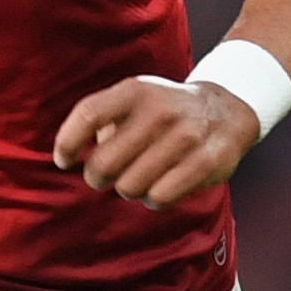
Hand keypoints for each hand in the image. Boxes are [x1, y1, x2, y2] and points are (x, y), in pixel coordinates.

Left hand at [52, 75, 263, 208]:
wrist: (227, 110)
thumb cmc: (163, 111)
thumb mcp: (132, 99)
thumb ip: (99, 121)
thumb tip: (71, 155)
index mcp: (135, 91)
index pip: (88, 114)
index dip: (67, 142)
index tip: (63, 160)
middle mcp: (160, 111)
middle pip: (103, 163)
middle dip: (97, 177)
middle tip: (105, 176)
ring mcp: (186, 136)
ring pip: (129, 187)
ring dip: (128, 189)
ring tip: (139, 177)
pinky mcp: (207, 162)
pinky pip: (160, 198)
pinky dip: (153, 199)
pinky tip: (160, 187)